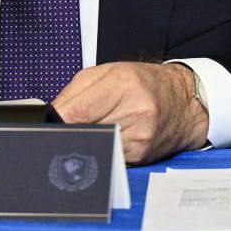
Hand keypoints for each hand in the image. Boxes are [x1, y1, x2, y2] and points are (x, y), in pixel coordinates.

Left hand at [50, 62, 208, 164]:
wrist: (183, 101)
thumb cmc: (142, 82)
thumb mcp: (106, 73)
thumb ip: (74, 92)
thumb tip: (50, 117)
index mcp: (122, 84)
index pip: (77, 112)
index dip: (57, 121)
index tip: (47, 125)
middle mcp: (135, 110)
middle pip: (84, 131)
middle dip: (68, 132)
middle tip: (61, 130)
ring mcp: (140, 136)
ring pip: (94, 147)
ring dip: (84, 143)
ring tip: (87, 131)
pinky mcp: (142, 155)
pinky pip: (108, 157)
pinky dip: (100, 150)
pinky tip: (105, 139)